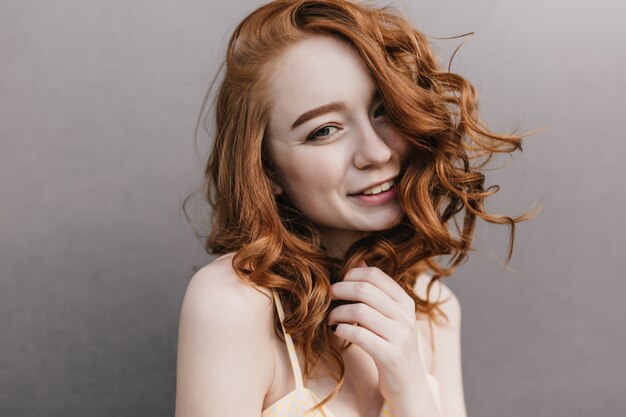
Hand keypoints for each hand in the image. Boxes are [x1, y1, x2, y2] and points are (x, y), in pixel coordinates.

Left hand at [326, 261, 426, 407]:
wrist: (410, 386)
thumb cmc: (393, 347)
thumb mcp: (391, 316)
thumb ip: (376, 290)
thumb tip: (358, 261)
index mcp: (406, 302)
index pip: (375, 275)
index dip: (352, 275)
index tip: (340, 283)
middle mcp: (406, 316)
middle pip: (364, 290)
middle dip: (340, 290)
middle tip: (329, 297)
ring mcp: (400, 336)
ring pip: (359, 311)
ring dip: (337, 313)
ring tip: (331, 318)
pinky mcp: (390, 355)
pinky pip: (358, 335)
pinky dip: (341, 330)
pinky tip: (337, 332)